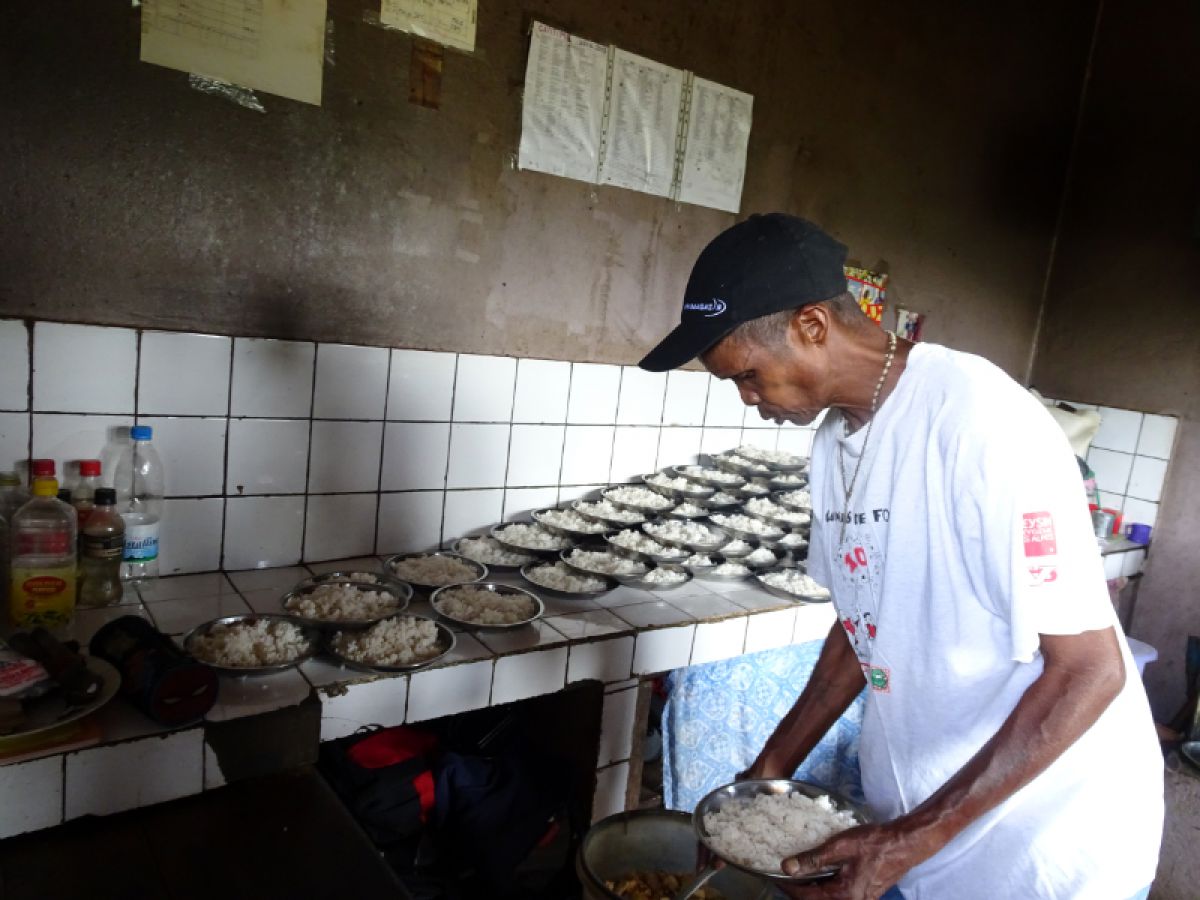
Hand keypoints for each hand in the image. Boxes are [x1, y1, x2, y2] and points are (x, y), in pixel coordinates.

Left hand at [774, 823, 911, 899]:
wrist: (904, 844)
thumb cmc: (875, 843)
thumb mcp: (840, 847)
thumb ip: (813, 859)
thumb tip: (786, 867)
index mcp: (844, 896)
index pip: (805, 897)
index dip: (786, 887)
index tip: (773, 875)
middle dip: (798, 890)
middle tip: (783, 875)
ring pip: (825, 899)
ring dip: (811, 889)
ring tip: (798, 873)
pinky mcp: (863, 895)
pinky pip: (837, 895)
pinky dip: (824, 887)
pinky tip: (819, 873)